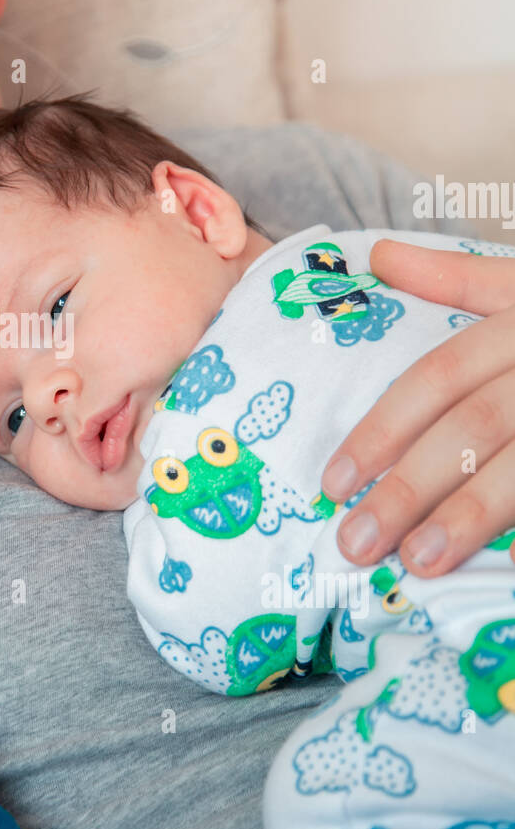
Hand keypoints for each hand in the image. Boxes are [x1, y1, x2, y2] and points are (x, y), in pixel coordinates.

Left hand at [320, 238, 514, 576]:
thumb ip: (458, 277)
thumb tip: (381, 256)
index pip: (439, 377)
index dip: (383, 429)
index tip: (332, 482)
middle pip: (474, 426)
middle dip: (409, 486)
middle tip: (356, 542)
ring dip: (471, 517)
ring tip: (419, 564)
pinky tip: (510, 572)